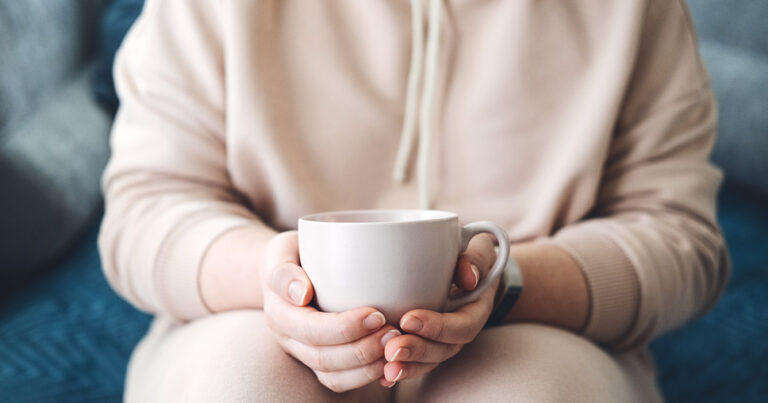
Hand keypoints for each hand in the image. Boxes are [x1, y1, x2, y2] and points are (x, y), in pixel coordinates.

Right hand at [261, 231, 401, 392]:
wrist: (286, 269)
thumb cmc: (291, 253)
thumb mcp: (281, 250)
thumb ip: (284, 270)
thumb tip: (301, 294)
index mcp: (279, 312)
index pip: (310, 329)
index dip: (344, 328)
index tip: (376, 314)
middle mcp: (288, 338)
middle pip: (323, 357)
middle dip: (362, 350)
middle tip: (394, 333)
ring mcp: (302, 353)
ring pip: (332, 376)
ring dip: (367, 367)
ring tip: (394, 347)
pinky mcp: (319, 361)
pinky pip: (340, 381)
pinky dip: (366, 376)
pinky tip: (389, 363)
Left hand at [380, 234, 498, 385]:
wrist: (467, 268)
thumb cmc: (470, 254)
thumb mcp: (479, 248)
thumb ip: (476, 257)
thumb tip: (468, 278)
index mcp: (475, 309)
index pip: (461, 325)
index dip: (437, 327)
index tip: (408, 319)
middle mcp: (460, 329)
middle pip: (443, 350)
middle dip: (417, 351)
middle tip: (392, 349)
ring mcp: (443, 340)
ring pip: (428, 361)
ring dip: (408, 367)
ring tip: (387, 369)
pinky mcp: (425, 342)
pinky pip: (416, 362)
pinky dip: (400, 370)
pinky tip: (382, 377)